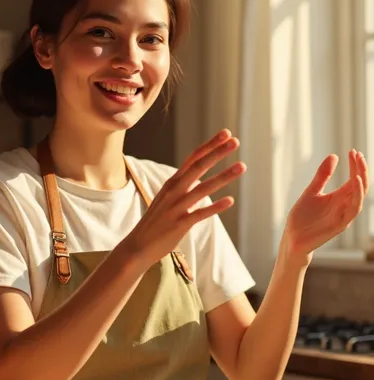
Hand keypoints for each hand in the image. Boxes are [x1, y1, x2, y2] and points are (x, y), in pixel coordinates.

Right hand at [122, 129, 245, 268]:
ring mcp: (176, 207)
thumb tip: (199, 178)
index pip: (193, 158)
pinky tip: (230, 200)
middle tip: (235, 141)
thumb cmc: (156, 222)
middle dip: (217, 153)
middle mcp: (174, 191)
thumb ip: (183, 186)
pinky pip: (200, 213)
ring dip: (223, 176)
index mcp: (172, 182)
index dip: (210, 145)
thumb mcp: (167, 198)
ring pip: (202, 188)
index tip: (226, 133)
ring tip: (241, 166)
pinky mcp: (179, 224)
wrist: (138, 245)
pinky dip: (215, 207)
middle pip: (198, 166)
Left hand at [282, 150, 368, 264]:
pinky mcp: (340, 225)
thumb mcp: (312, 191)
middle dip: (361, 169)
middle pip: (360, 185)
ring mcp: (343, 215)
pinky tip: (354, 182)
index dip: (355, 165)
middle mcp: (344, 205)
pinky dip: (356, 196)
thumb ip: (322, 176)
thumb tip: (334, 155)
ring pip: (360, 197)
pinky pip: (353, 209)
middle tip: (358, 154)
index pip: (353, 178)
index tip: (353, 151)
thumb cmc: (302, 218)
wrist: (292, 238)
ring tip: (359, 164)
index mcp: (339, 197)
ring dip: (362, 181)